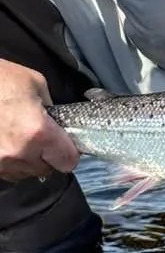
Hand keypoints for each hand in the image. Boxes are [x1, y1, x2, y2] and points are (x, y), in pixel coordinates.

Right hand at [0, 59, 79, 180]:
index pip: (68, 161)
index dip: (69, 152)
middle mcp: (19, 153)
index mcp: (39, 133)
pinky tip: (4, 141)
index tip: (65, 144)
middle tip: (39, 136)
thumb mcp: (36, 84)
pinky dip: (8, 160)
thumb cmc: (1, 79)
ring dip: (26, 160)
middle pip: (45, 169)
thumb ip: (52, 107)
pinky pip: (6, 171)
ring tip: (17, 137)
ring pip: (24, 173)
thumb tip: (57, 122)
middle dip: (46, 155)